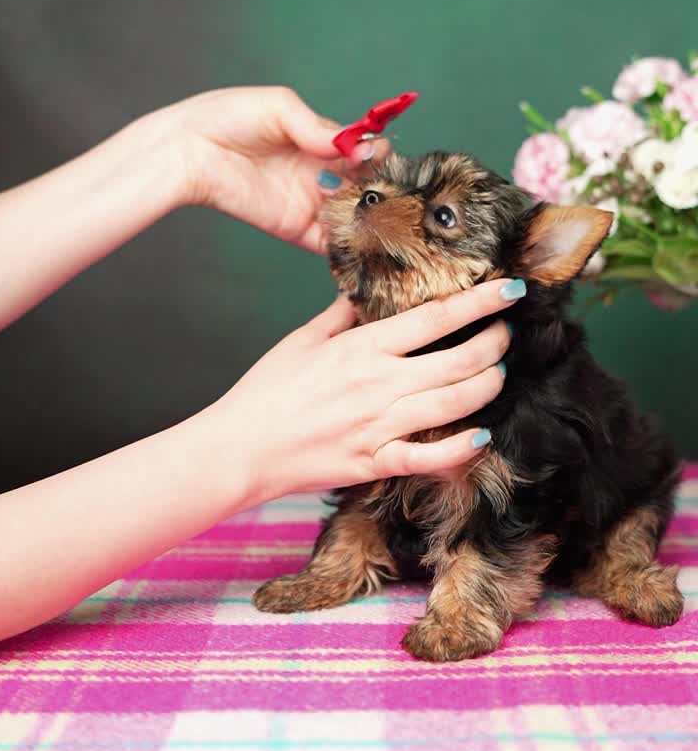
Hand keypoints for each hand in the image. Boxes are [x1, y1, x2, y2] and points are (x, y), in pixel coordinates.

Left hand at [149, 85, 388, 253]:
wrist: (191, 150)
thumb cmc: (228, 118)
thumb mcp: (280, 107)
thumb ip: (319, 126)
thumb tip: (355, 144)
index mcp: (319, 142)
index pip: (362, 150)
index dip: (374, 152)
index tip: (378, 153)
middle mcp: (319, 174)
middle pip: (364, 184)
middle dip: (377, 185)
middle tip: (380, 185)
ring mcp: (310, 203)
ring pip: (353, 216)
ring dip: (368, 216)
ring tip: (375, 209)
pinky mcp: (296, 228)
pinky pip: (329, 243)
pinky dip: (348, 244)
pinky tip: (360, 234)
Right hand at [216, 278, 520, 498]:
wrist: (241, 448)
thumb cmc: (266, 392)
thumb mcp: (302, 340)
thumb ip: (341, 314)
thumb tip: (365, 290)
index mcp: (362, 347)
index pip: (435, 317)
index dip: (480, 302)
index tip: (510, 289)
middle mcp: (380, 383)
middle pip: (460, 359)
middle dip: (495, 344)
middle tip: (504, 335)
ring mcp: (381, 425)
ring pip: (456, 404)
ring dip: (487, 386)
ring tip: (497, 374)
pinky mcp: (376, 461)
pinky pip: (431, 456)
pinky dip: (462, 448)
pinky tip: (482, 435)